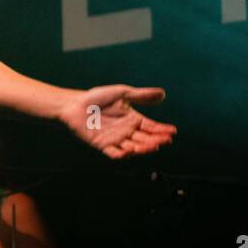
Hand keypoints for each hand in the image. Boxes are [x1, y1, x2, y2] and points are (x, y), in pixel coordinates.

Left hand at [61, 85, 175, 158]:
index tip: (172, 131)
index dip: (162, 130)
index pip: (151, 127)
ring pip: (133, 148)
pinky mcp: (103, 145)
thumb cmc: (96, 97)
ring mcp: (115, 139)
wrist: (74, 104)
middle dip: (156, 141)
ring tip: (150, 146)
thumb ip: (141, 95)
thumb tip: (163, 93)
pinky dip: (122, 154)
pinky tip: (129, 151)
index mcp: (133, 119)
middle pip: (145, 139)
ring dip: (142, 149)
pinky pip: (114, 153)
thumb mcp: (121, 93)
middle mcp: (126, 131)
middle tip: (164, 140)